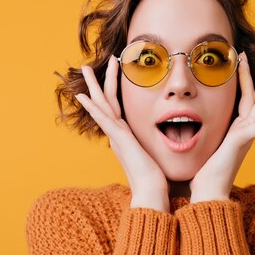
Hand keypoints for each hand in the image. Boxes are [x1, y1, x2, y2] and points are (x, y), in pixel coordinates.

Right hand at [75, 56, 169, 211]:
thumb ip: (154, 143)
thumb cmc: (156, 175)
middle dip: (99, 81)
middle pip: (105, 101)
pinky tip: (83, 96)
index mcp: (125, 135)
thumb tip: (170, 137)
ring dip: (93, 85)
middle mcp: (117, 133)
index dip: (111, 89)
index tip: (112, 74)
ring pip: (102, 104)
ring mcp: (116, 136)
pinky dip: (92, 107)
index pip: (115, 106)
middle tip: (87, 65)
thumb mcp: (154, 152)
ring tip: (84, 68)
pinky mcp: (119, 139)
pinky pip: (103, 119)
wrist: (151, 190)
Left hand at [190, 52, 254, 202]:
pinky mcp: (242, 141)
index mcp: (235, 131)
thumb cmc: (203, 174)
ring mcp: (245, 136)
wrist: (208, 192)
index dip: (248, 85)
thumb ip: (205, 135)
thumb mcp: (204, 146)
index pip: (245, 103)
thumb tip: (189, 129)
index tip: (249, 68)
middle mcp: (244, 132)